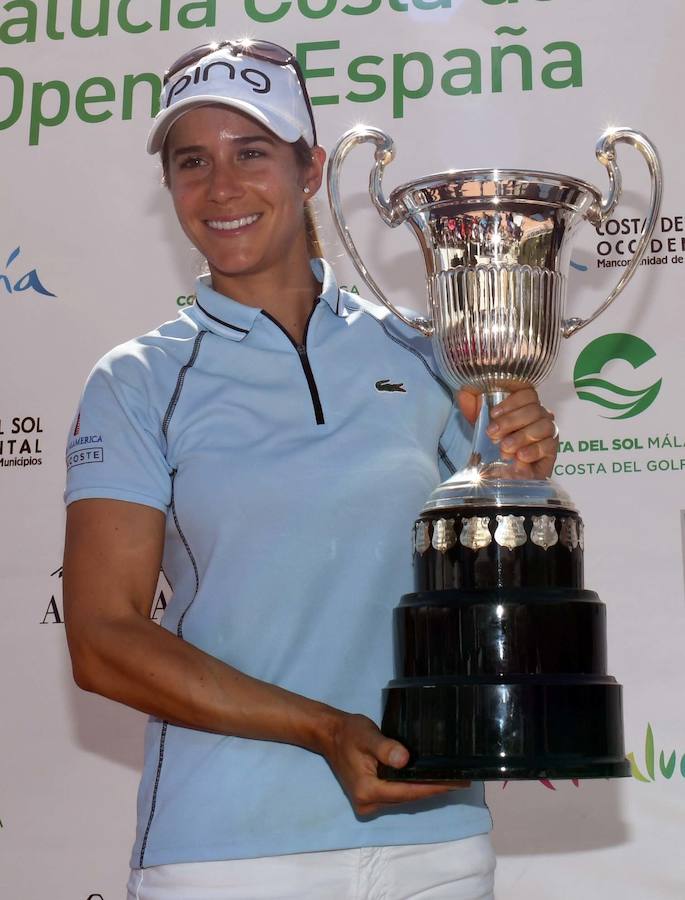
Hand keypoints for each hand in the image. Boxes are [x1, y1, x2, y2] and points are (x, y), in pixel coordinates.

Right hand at [322, 712, 468, 816]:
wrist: (330, 735)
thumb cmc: (349, 732)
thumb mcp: (367, 735)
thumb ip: (385, 748)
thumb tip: (404, 760)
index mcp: (368, 790)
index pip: (408, 792)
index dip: (433, 788)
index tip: (457, 783)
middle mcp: (368, 804)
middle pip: (408, 798)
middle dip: (434, 789)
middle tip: (461, 780)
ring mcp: (368, 804)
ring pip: (403, 798)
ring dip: (424, 789)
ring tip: (450, 779)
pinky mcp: (370, 798)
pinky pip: (397, 795)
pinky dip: (412, 787)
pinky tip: (427, 778)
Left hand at [457, 385, 558, 478]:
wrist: (503, 477)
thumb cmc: (494, 448)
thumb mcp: (479, 427)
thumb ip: (472, 409)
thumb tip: (463, 393)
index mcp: (524, 406)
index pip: (527, 393)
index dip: (511, 401)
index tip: (493, 414)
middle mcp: (540, 416)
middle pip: (534, 409)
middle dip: (510, 421)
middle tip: (493, 434)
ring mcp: (548, 433)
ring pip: (544, 426)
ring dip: (521, 436)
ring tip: (505, 448)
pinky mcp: (552, 452)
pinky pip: (548, 446)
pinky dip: (533, 450)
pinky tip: (520, 457)